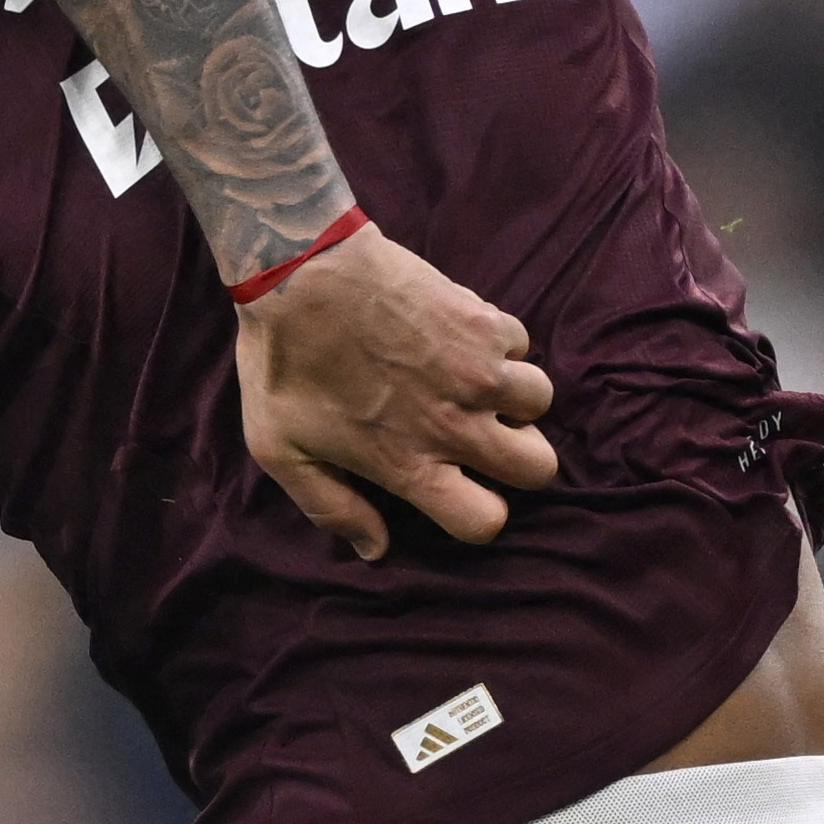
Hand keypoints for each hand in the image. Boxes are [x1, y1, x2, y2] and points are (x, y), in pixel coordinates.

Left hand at [233, 221, 558, 561]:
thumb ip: (331, 507)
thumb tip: (374, 549)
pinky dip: (501, 344)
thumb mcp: (282, 451)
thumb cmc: (283, 364)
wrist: (300, 274)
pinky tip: (462, 339)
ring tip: (480, 386)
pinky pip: (520, 342)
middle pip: (538, 468)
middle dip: (521, 461)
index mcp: (411, 464)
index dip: (481, 516)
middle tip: (488, 440)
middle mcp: (457, 424)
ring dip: (516, 398)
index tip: (463, 493)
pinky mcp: (482, 320)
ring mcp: (477, 369)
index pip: (484, 521)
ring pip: (541, 401)